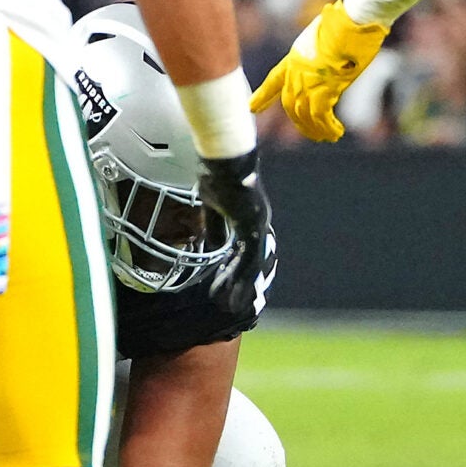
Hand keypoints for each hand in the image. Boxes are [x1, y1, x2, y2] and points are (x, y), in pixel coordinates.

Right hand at [197, 152, 274, 330]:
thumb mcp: (209, 205)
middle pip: (249, 261)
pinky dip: (238, 275)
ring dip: (239, 286)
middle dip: (238, 283)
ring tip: (231, 306)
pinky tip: (232, 289)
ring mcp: (256, 225)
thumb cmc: (215, 175)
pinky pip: (247, 257)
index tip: (223, 283)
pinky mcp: (252, 226)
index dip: (232, 268)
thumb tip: (212, 245)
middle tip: (231, 303)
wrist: (224, 160)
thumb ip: (212, 226)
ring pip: (250, 264)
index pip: (241, 249)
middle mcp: (255, 223)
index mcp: (245, 218)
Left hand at [251, 0, 389, 141]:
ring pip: (303, 113)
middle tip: (313, 134)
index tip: (252, 108)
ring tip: (327, 137)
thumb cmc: (348, 22)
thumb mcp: (327, 36)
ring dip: (315, 129)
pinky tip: (336, 133)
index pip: (274, 80)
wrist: (354, 19)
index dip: (263, 96)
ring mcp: (308, 80)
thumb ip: (323, 51)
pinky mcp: (325, 88)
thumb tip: (334, 54)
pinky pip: (320, 116)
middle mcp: (297, 71)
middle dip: (300, 121)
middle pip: (289, 102)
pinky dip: (327, 127)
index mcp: (294, 57)